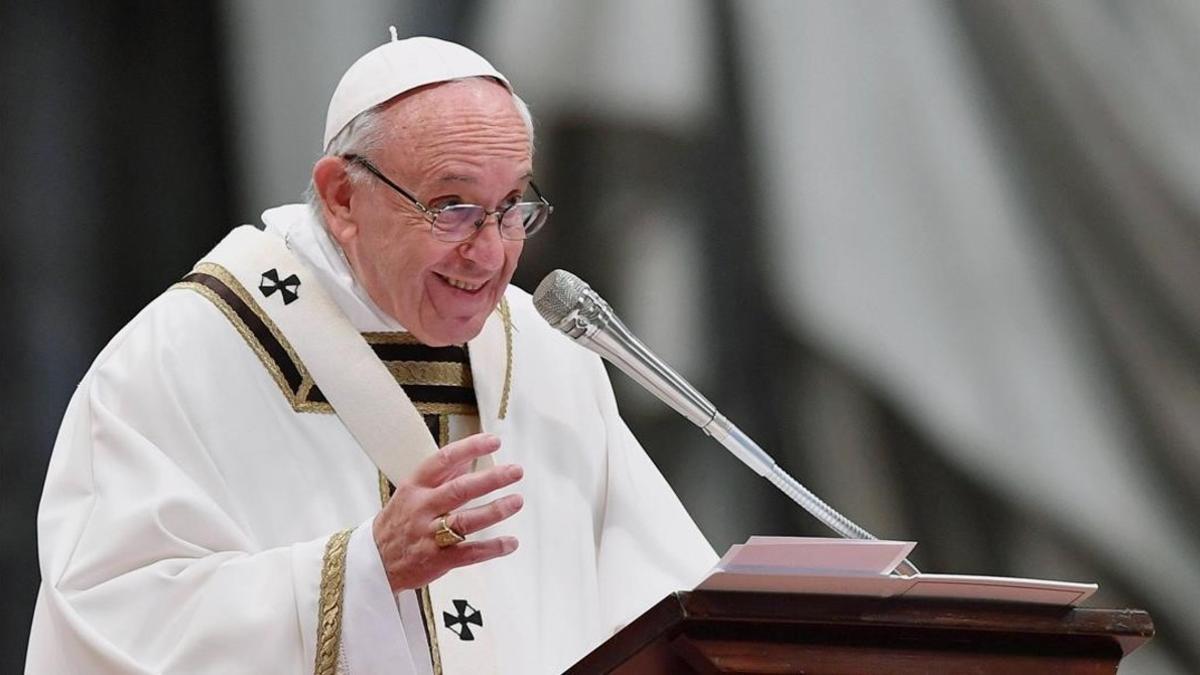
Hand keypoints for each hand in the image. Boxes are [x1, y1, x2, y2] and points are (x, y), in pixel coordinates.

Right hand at [373, 433, 523, 591]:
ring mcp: (428, 535)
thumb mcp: (412, 492)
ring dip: (495, 511)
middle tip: (515, 471)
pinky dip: (492, 548)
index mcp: (415, 487)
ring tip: (516, 501)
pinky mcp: (437, 560)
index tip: (493, 440)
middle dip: (490, 479)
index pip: (443, 460)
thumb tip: (469, 457)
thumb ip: (442, 475)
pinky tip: (510, 542)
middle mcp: (422, 509)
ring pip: (466, 521)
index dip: (469, 448)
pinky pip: (469, 553)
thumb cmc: (398, 522)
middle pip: (459, 490)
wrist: (375, 562)